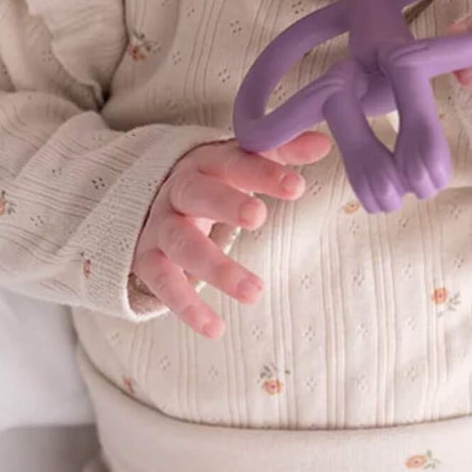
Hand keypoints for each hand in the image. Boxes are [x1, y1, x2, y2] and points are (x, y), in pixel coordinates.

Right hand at [132, 130, 331, 340]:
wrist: (147, 197)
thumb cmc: (211, 179)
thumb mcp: (241, 161)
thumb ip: (282, 152)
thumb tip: (324, 143)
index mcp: (207, 162)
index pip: (234, 161)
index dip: (263, 174)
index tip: (296, 187)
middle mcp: (179, 190)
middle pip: (198, 194)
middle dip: (226, 204)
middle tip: (258, 217)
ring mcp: (160, 226)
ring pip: (183, 244)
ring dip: (216, 268)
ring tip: (255, 292)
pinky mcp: (147, 259)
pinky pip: (163, 283)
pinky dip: (186, 307)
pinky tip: (215, 328)